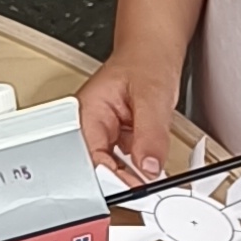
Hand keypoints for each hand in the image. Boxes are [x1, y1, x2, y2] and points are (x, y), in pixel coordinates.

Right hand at [77, 60, 180, 184]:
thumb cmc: (146, 60)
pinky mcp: (116, 137)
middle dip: (123, 180)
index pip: (90, 158)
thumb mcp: (153, 97)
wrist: (153, 50)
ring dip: (132, 174)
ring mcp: (102, 133)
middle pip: (97, 168)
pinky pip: (124, 162)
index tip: (135, 190)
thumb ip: (151, 134)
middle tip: (147, 188)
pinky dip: (138, 166)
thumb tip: (149, 167)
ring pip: (112, 168)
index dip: (112, 178)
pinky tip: (149, 163)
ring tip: (151, 173)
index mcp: (86, 113)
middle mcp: (89, 125)